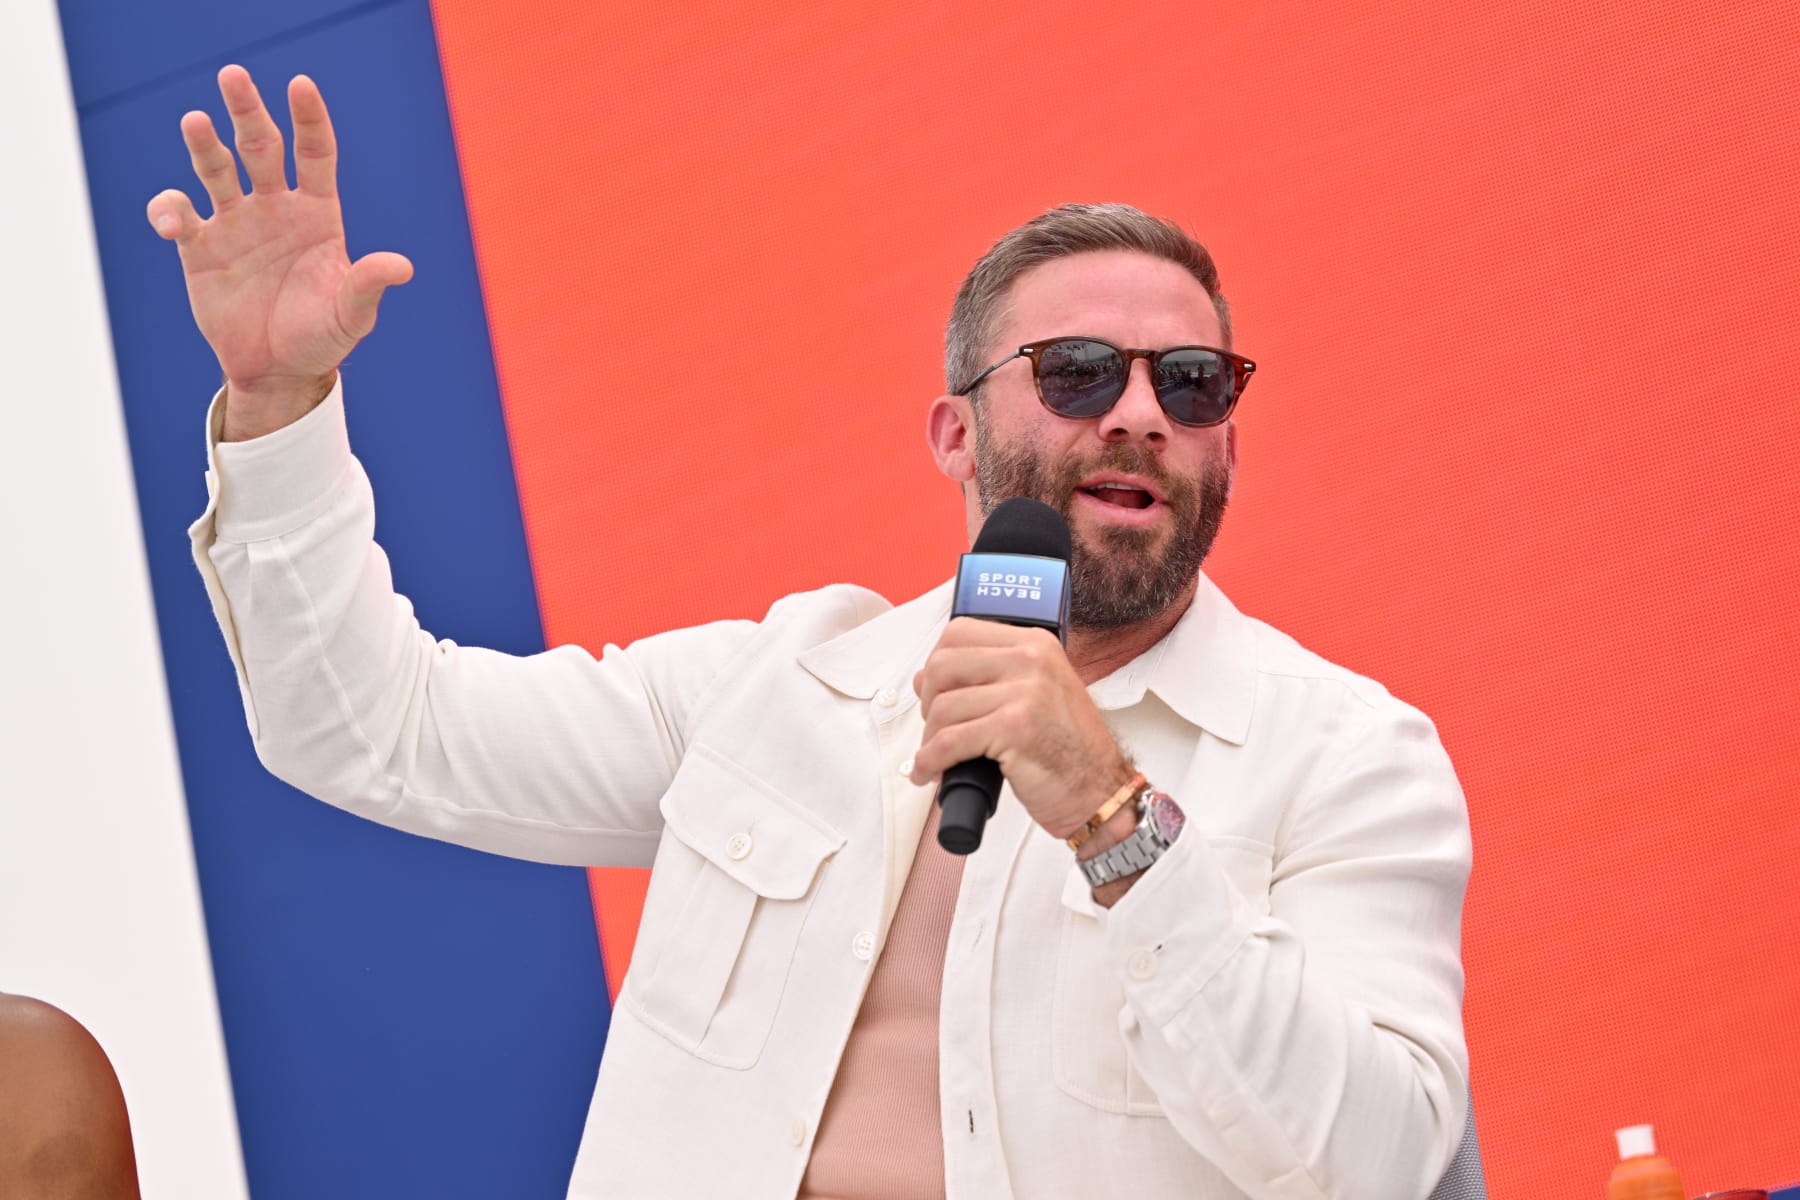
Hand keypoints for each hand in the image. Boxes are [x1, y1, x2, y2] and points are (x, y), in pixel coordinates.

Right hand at [145, 66, 413, 440]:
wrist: (278, 371)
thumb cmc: (322, 338)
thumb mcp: (351, 316)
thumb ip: (367, 286)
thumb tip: (401, 267)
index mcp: (318, 213)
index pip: (315, 154)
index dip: (309, 120)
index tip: (300, 85)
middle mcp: (275, 207)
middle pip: (261, 147)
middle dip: (248, 112)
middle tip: (233, 76)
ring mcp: (235, 222)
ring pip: (216, 169)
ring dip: (204, 145)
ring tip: (195, 122)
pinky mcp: (198, 246)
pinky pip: (178, 215)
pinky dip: (169, 210)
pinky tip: (171, 221)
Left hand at [910, 619, 1133, 840]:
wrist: (1100, 792)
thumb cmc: (1070, 750)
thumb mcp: (1033, 697)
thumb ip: (987, 679)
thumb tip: (924, 676)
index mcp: (1035, 644)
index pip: (960, 632)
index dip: (936, 663)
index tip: (935, 690)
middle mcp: (1031, 660)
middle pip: (943, 665)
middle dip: (927, 701)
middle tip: (936, 726)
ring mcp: (1025, 692)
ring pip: (942, 707)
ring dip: (929, 739)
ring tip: (937, 756)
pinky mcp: (1014, 728)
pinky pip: (949, 742)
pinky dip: (930, 760)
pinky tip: (931, 771)